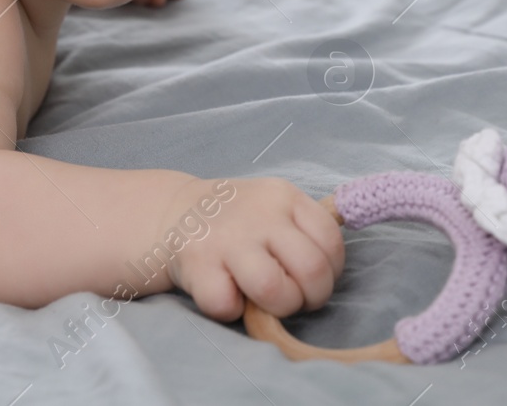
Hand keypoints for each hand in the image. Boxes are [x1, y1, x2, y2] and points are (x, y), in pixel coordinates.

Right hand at [156, 176, 344, 321]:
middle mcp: (259, 214)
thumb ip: (303, 230)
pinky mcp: (197, 264)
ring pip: (274, 291)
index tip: (311, 278)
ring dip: (277, 308)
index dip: (330, 271)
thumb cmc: (237, 219)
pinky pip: (227, 305)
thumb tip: (329, 272)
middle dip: (311, 297)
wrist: (175, 211)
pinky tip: (226, 292)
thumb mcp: (275, 206)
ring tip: (265, 301)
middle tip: (293, 297)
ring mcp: (227, 239)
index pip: (331, 242)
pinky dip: (231, 309)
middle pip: (311, 270)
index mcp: (284, 197)